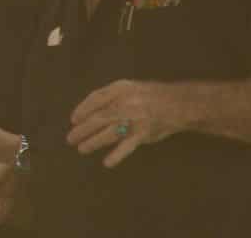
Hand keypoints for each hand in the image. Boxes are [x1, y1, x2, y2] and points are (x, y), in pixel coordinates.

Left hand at [67, 79, 181, 167]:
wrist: (179, 104)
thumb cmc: (151, 95)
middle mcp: (125, 102)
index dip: (82, 109)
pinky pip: (126, 147)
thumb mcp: (130, 87)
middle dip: (82, 129)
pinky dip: (116, 155)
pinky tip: (107, 163)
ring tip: (82, 149)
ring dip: (92, 142)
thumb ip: (111, 96)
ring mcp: (134, 119)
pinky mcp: (142, 134)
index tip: (73, 119)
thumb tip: (89, 111)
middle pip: (98, 117)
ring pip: (108, 133)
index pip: (95, 98)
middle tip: (71, 138)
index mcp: (121, 88)